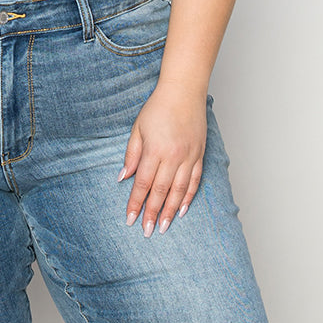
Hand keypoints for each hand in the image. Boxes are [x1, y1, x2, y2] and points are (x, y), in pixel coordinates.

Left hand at [117, 84, 207, 236]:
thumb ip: (131, 155)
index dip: (135, 203)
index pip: (142, 184)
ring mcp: (188, 157)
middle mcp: (173, 156)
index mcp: (154, 150)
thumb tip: (123, 178)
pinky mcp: (199, 155)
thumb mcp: (137, 128)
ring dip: (170, 211)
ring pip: (179, 190)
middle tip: (147, 231)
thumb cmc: (158, 108)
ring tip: (163, 227)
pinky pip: (195, 181)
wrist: (184, 91)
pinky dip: (188, 197)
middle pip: (160, 191)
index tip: (130, 219)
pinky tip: (182, 210)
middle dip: (152, 213)